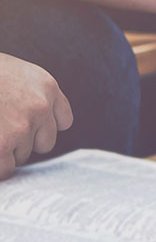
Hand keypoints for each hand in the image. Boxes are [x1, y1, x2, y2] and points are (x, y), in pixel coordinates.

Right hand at [0, 53, 72, 177]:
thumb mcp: (11, 72)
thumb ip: (25, 93)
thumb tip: (21, 117)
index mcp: (45, 85)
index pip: (63, 120)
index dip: (42, 128)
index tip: (26, 127)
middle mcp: (40, 106)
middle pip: (45, 143)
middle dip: (23, 142)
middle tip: (0, 131)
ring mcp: (22, 127)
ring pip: (23, 156)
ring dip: (5, 152)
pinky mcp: (2, 145)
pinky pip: (5, 169)